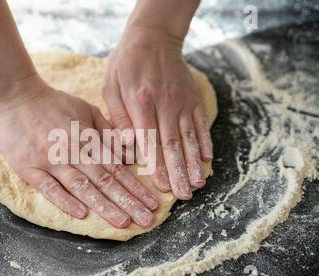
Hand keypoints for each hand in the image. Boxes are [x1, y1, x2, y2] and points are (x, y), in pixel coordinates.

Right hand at [0, 74, 158, 228]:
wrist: (14, 95)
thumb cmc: (53, 103)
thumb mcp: (85, 109)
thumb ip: (106, 133)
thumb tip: (128, 157)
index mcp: (87, 138)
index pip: (116, 167)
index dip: (135, 186)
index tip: (152, 203)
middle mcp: (72, 151)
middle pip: (104, 180)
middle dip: (128, 202)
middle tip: (146, 221)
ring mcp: (49, 160)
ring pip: (81, 186)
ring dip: (104, 206)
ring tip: (122, 222)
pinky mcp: (28, 167)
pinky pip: (48, 187)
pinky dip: (64, 200)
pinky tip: (81, 214)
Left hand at [103, 26, 212, 199]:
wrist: (153, 37)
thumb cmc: (126, 64)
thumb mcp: (111, 86)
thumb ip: (118, 116)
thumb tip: (126, 145)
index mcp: (141, 101)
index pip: (150, 139)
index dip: (157, 164)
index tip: (162, 185)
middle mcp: (165, 103)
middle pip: (173, 143)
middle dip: (179, 172)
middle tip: (183, 195)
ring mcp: (182, 101)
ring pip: (190, 137)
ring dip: (194, 162)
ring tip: (198, 184)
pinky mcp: (194, 98)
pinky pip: (201, 123)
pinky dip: (205, 141)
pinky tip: (208, 159)